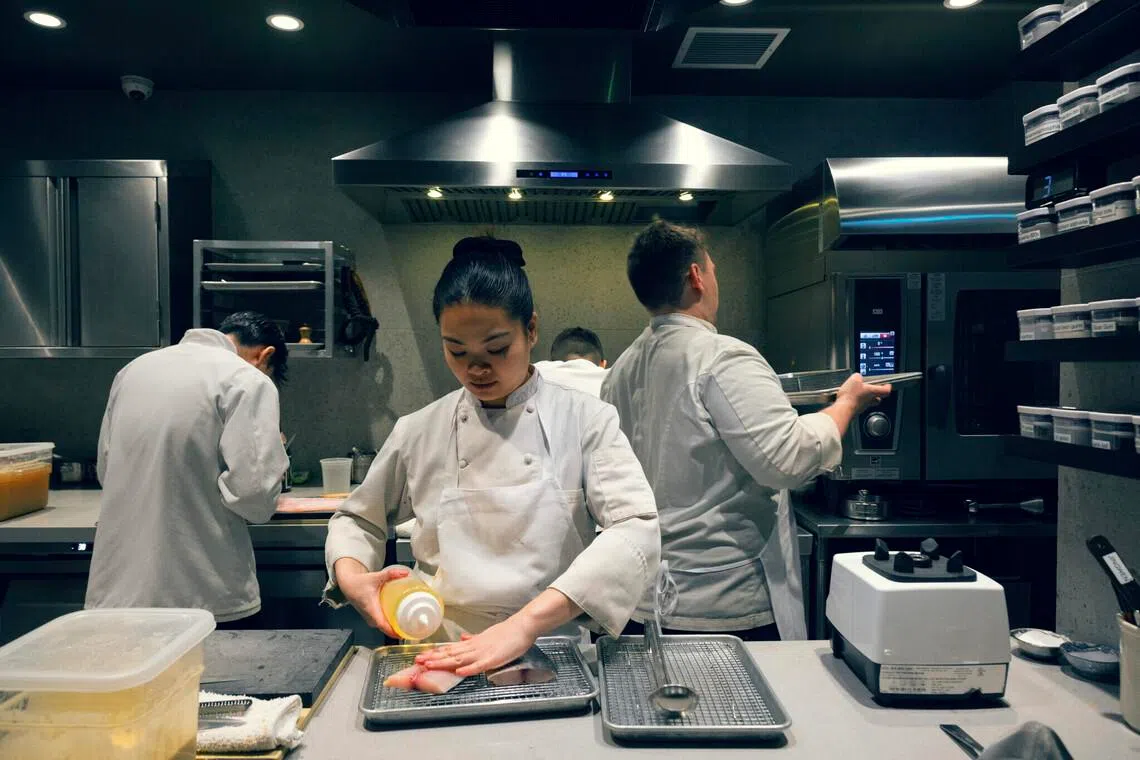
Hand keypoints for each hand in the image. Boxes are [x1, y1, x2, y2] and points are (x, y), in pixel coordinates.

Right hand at [333, 559, 409, 636]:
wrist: (348, 585)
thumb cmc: (359, 583)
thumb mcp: (375, 577)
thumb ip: (390, 574)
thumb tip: (405, 573)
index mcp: (371, 610)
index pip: (383, 626)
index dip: (394, 632)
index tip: (405, 633)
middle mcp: (370, 617)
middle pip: (386, 629)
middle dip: (398, 631)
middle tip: (412, 629)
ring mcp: (370, 618)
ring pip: (384, 628)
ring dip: (395, 629)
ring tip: (409, 626)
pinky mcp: (371, 616)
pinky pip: (382, 624)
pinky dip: (390, 625)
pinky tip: (399, 622)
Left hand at [415, 617, 537, 676]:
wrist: (522, 626)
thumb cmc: (507, 633)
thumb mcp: (487, 635)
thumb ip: (474, 639)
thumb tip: (462, 638)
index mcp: (473, 643)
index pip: (451, 649)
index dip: (436, 653)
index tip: (422, 656)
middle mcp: (475, 647)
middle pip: (451, 654)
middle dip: (434, 658)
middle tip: (417, 661)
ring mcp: (483, 652)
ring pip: (460, 659)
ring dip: (444, 663)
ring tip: (429, 666)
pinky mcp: (494, 658)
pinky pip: (479, 665)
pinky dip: (469, 669)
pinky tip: (459, 672)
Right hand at [835, 373, 892, 414]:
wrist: (843, 409)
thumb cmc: (851, 396)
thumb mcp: (855, 379)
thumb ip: (858, 376)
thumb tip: (857, 377)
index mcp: (873, 392)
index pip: (886, 390)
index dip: (887, 387)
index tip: (887, 384)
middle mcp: (870, 400)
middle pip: (878, 398)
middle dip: (876, 394)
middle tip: (871, 388)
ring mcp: (862, 406)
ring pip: (868, 402)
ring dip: (865, 397)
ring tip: (857, 391)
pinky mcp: (855, 410)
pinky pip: (858, 405)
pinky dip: (855, 401)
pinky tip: (849, 396)